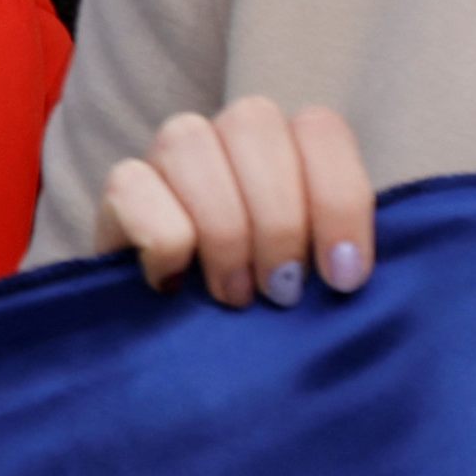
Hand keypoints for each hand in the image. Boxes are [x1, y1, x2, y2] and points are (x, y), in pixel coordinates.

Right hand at [94, 98, 374, 307]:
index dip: (338, 199)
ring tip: (235, 294)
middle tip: (282, 290)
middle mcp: (226, 138)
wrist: (184, 355)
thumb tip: (355, 270)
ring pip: (188, 140)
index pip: (318, 128)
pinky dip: (165, 241)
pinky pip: (135, 186)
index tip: (342, 277)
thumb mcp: (318, 287)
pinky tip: (176, 284)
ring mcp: (167, 156)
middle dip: (277, 218)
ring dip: (223, 230)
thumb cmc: (265, 313)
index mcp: (287, 151)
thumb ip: (341, 262)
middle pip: (254, 120)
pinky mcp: (121, 189)